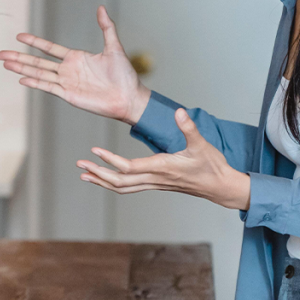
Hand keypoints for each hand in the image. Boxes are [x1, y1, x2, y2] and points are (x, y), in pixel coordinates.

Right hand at [0, 6, 151, 124]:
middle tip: (0, 53)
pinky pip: (48, 87)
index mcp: (76, 58)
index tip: (19, 36)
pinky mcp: (68, 95)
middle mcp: (68, 70)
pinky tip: (21, 78)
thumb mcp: (114, 47)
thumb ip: (106, 27)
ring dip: (21, 68)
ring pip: (38, 73)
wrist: (128, 97)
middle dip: (19, 57)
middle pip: (37, 62)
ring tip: (5, 64)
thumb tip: (101, 7)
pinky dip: (34, 83)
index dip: (34, 42)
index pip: (49, 48)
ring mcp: (66, 83)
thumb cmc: (124, 74)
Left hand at [77, 108, 251, 209]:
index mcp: (162, 167)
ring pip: (122, 188)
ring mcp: (154, 184)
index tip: (95, 151)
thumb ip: (189, 128)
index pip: (130, 167)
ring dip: (102, 181)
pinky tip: (104, 179)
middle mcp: (154, 179)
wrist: (219, 186)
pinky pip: (129, 188)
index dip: (111, 160)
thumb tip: (179, 112)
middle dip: (98, 173)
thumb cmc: (211, 165)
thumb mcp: (202, 144)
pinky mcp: (155, 184)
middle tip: (79, 165)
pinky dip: (114, 184)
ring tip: (84, 175)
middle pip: (119, 181)